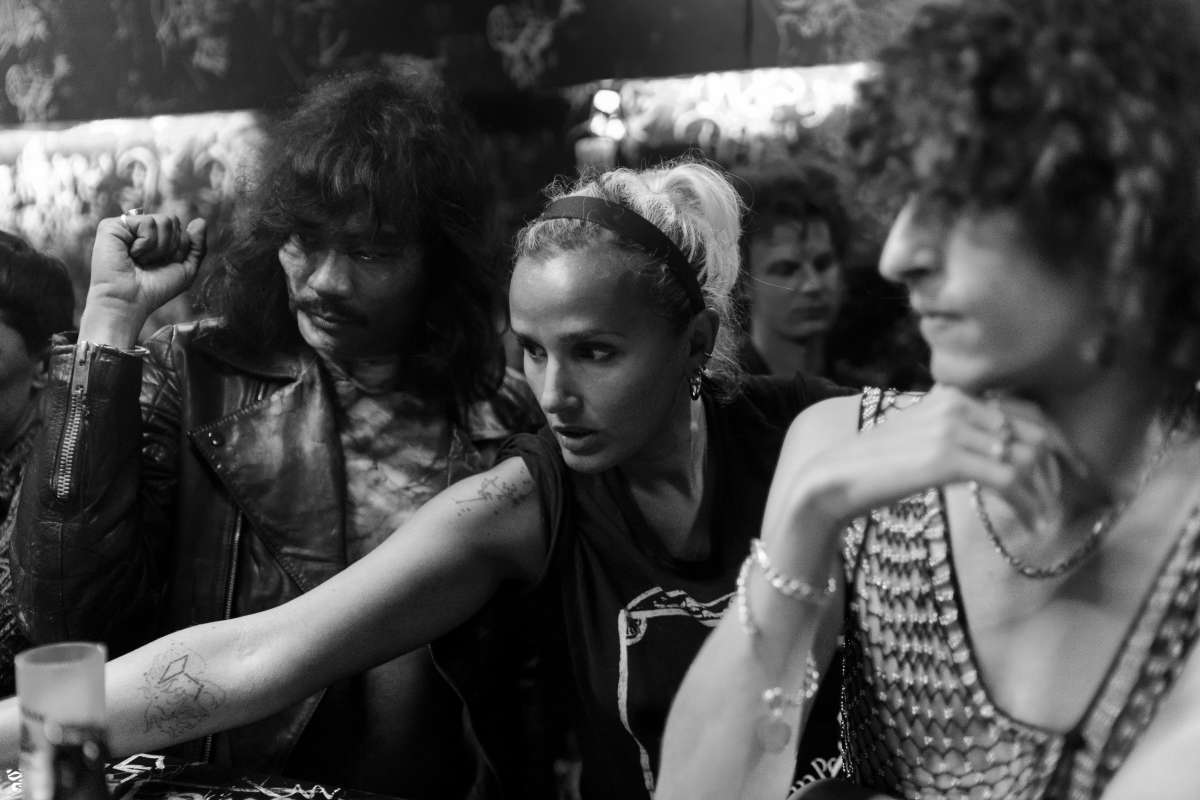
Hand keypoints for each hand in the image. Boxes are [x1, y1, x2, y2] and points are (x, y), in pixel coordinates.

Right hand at [79, 212, 207, 346]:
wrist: (129, 301)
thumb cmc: (154, 289)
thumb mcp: (185, 269)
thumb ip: (196, 246)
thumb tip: (201, 221)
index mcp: (153, 237)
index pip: (179, 228)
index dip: (180, 249)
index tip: (164, 265)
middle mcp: (138, 229)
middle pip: (173, 221)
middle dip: (172, 247)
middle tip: (152, 263)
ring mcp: (125, 226)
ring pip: (164, 220)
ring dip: (159, 247)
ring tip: (141, 260)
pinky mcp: (112, 225)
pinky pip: (148, 222)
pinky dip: (146, 243)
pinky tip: (131, 254)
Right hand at [763, 386, 1087, 566]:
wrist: (836, 478)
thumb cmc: (877, 465)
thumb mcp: (923, 435)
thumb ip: (962, 433)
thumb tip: (1005, 452)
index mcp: (954, 391)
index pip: (1024, 409)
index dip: (1056, 441)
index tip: (1072, 470)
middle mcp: (958, 401)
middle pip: (1032, 432)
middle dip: (1059, 469)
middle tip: (1067, 500)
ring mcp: (952, 427)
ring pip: (1025, 458)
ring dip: (1043, 494)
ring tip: (1046, 519)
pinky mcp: (948, 457)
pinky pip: (1008, 480)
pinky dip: (1027, 505)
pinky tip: (1031, 525)